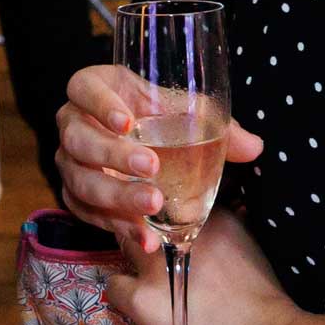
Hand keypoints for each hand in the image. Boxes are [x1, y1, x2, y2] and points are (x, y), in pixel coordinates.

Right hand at [54, 62, 263, 250]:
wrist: (143, 149)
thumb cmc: (161, 117)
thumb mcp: (187, 113)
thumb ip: (219, 127)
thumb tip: (254, 147)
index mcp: (96, 89)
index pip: (83, 88)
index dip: (100, 104)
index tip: (128, 122)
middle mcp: (74, 125)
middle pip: (78, 140)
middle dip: (114, 157)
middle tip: (152, 169)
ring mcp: (70, 163)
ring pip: (81, 181)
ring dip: (117, 197)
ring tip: (153, 209)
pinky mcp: (75, 196)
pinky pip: (87, 213)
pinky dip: (117, 226)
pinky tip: (146, 236)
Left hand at [103, 207, 295, 324]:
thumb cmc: (264, 303)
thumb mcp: (247, 248)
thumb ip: (221, 232)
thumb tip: (206, 228)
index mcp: (207, 216)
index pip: (168, 202)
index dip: (166, 218)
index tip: (170, 232)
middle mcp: (177, 232)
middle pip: (143, 219)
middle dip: (147, 235)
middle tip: (159, 260)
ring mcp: (154, 264)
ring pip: (125, 247)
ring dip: (135, 262)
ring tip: (152, 284)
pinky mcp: (140, 298)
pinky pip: (114, 286)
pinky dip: (124, 295)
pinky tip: (143, 307)